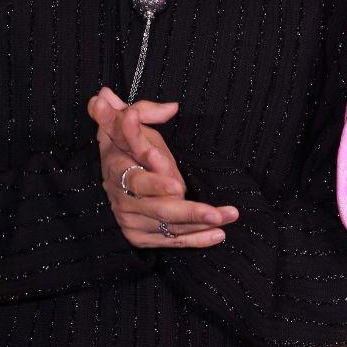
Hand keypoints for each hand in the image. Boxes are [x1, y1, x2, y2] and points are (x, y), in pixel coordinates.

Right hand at [88, 87, 238, 248]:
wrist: (116, 177)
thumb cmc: (130, 145)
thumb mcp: (132, 120)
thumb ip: (144, 111)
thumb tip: (159, 105)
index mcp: (117, 169)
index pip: (136, 180)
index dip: (155, 183)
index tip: (175, 184)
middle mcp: (122, 199)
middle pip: (160, 209)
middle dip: (190, 211)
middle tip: (215, 212)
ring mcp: (132, 220)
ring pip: (171, 226)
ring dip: (202, 223)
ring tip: (229, 216)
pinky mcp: (142, 236)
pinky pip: (173, 241)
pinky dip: (197, 240)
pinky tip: (219, 235)